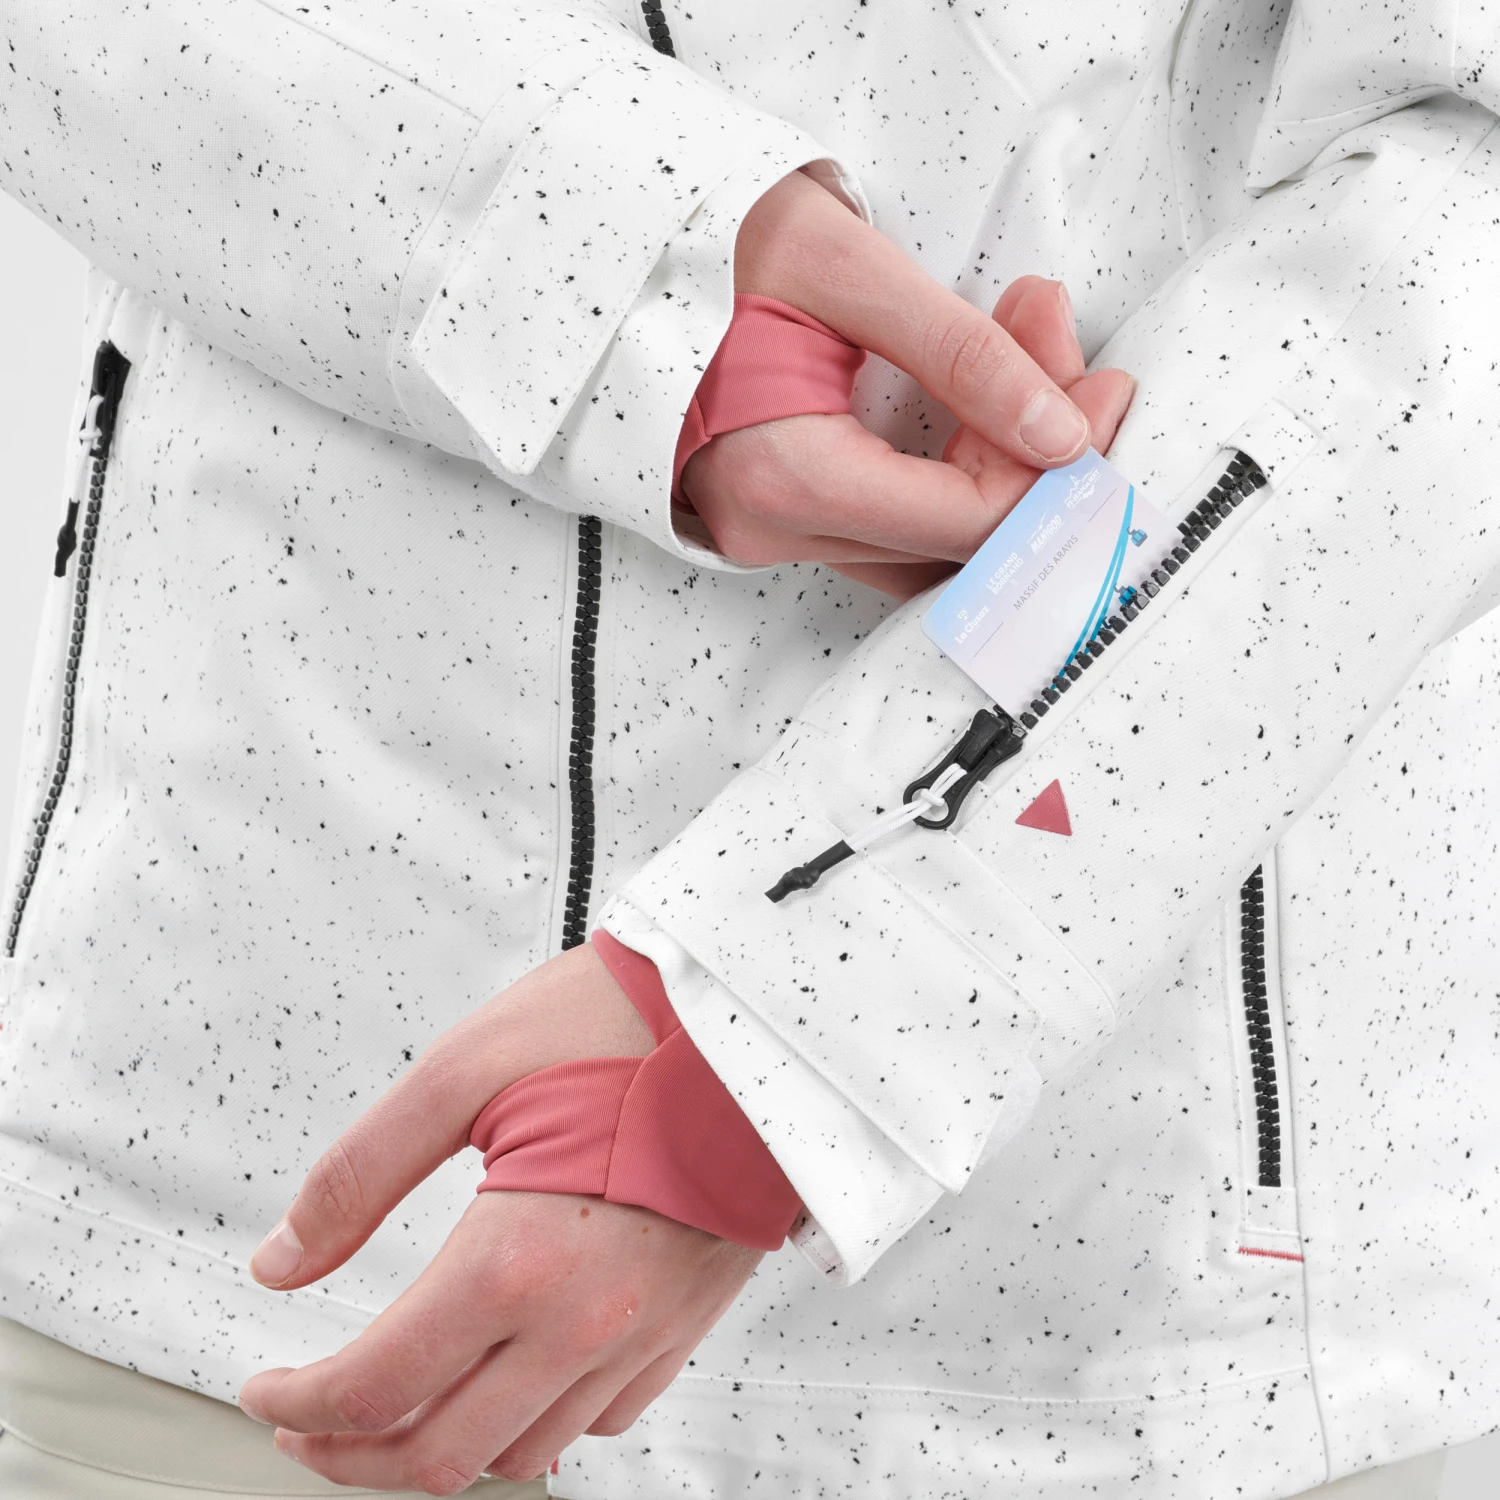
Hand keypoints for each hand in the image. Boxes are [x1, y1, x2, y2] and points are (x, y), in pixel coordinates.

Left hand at [237, 944, 760, 1492]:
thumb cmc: (623, 1023)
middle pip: (442, 1455)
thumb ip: (358, 1176)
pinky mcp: (687, 1319)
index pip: (378, 1385)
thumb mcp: (463, 1072)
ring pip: (524, 1451)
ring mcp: (645, 1330)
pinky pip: (602, 1418)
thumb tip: (281, 1260)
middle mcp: (587, 1319)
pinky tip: (511, 1373)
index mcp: (519, 1260)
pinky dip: (536, 1419)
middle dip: (352, 1455)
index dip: (299, 1403)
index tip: (269, 1387)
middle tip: (308, 1424)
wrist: (753, 1016)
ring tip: (403, 1400)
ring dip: (443, 1443)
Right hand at [683, 172, 1133, 595]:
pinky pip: (899, 535)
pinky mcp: (788, 524)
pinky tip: (982, 420)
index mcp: (786, 477)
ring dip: (1000, 464)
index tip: (1099, 393)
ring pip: (934, 544)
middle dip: (1034, 453)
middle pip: (957, 537)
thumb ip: (962, 353)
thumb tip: (1060, 434)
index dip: (1051, 467)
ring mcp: (777, 536)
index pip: (964, 519)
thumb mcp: (845, 269)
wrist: (638, 263)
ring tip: (1027, 364)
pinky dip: (955, 483)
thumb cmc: (714, 252)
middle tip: (1069, 356)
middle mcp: (777, 529)